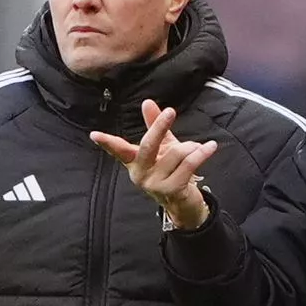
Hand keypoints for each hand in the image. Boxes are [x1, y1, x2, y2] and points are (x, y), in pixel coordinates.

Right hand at [90, 99, 216, 229]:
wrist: (184, 203)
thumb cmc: (172, 171)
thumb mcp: (163, 147)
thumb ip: (154, 125)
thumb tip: (147, 102)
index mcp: (135, 163)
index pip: (119, 150)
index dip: (107, 143)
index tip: (94, 134)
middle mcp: (140, 174)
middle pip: (148, 145)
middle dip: (159, 127)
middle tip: (170, 112)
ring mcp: (155, 184)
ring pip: (176, 153)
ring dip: (191, 147)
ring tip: (198, 147)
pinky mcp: (171, 190)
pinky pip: (189, 164)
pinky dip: (202, 153)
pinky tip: (210, 146)